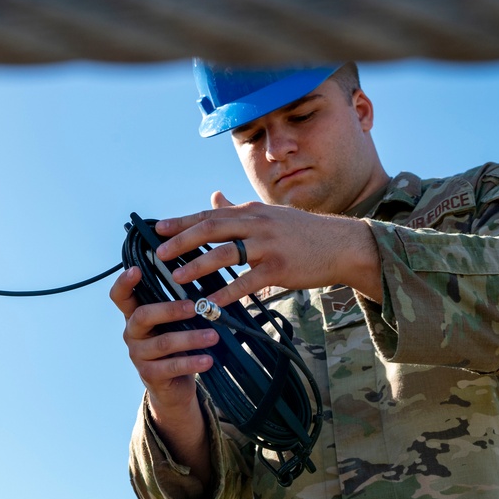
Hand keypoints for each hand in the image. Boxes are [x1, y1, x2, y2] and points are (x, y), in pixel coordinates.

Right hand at [109, 266, 218, 414]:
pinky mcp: (150, 374)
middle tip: (194, 307)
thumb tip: (204, 290)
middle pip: (143, 316)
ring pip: (163, 342)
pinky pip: (172, 366)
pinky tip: (208, 360)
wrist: (172, 387)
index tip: (136, 269)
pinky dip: (192, 362)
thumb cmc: (175, 346)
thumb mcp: (173, 324)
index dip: (123, 282)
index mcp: (135, 316)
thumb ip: (178, 307)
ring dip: (191, 338)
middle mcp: (132, 333)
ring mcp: (138, 354)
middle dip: (169, 310)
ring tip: (213, 336)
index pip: (120, 296)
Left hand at [153, 191, 382, 305]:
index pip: (209, 214)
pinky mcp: (280, 268)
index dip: (181, 222)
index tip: (157, 230)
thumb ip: (238, 209)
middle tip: (160, 254)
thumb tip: (213, 195)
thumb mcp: (269, 214)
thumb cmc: (302, 232)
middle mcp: (257, 224)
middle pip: (212, 228)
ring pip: (226, 253)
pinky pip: (247, 282)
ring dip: (199, 266)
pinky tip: (210, 303)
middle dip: (182, 240)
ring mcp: (269, 245)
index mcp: (251, 212)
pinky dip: (226, 292)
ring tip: (178, 278)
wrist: (342, 245)